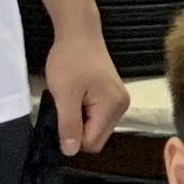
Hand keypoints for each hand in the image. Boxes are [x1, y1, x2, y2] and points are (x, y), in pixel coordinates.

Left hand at [44, 31, 128, 154]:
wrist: (79, 32)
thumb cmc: (70, 60)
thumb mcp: (64, 94)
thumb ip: (69, 124)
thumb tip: (70, 151)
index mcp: (112, 106)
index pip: (92, 142)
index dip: (72, 136)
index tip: (61, 117)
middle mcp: (122, 107)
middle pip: (97, 138)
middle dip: (78, 129)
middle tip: (66, 106)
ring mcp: (120, 101)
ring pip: (96, 128)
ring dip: (80, 120)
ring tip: (72, 99)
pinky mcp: (114, 96)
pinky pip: (98, 117)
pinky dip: (85, 113)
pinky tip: (78, 96)